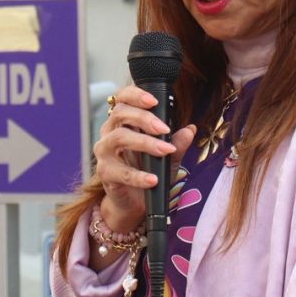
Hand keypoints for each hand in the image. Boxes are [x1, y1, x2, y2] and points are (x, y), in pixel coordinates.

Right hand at [95, 85, 196, 232]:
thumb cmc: (148, 171)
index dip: (135, 95)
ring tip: (164, 151)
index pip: (122, 99)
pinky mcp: (105, 173)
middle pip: (120, 113)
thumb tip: (191, 129)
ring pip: (119, 137)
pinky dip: (138, 176)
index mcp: (122, 122)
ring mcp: (104, 153)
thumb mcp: (168, 156)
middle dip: (144, 118)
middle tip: (164, 129)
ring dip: (144, 142)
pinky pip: (120, 172)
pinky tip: (153, 179)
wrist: (136, 202)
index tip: (154, 101)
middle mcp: (109, 133)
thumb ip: (178, 143)